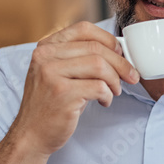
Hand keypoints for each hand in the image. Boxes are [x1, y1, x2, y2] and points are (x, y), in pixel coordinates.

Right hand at [0, 22, 138, 163]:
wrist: (31, 134)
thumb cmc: (52, 104)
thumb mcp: (58, 73)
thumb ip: (79, 58)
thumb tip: (118, 51)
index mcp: (46, 47)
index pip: (84, 29)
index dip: (108, 39)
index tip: (121, 53)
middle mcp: (45, 57)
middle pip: (96, 48)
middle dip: (120, 63)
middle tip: (131, 76)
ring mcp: (51, 74)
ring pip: (99, 66)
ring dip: (115, 80)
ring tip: (114, 91)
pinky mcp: (62, 94)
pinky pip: (99, 87)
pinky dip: (108, 95)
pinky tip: (104, 101)